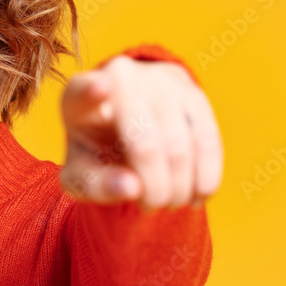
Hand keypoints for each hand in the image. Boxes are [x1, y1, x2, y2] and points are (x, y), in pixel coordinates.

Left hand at [58, 55, 223, 211]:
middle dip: (153, 187)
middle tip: (148, 208)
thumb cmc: (96, 154)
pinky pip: (207, 140)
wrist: (125, 127)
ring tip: (168, 203)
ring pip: (180, 144)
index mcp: (79, 96)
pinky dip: (205, 177)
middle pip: (143, 141)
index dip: (92, 91)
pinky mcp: (192, 91)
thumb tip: (133, 187)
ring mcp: (159, 80)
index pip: (83, 91)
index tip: (99, 88)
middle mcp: (120, 77)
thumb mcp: (81, 176)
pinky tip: (196, 197)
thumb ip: (96, 185)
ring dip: (179, 187)